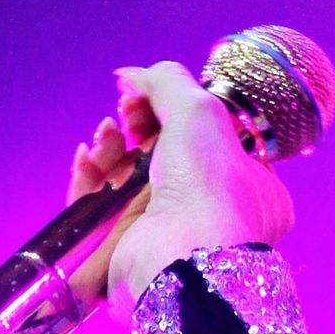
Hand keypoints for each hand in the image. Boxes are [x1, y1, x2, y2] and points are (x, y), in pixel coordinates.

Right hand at [63, 61, 294, 321]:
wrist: (183, 259)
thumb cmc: (210, 188)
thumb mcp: (200, 111)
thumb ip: (167, 82)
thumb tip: (132, 74)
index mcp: (247, 183)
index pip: (206, 139)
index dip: (174, 113)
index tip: (150, 97)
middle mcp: (208, 210)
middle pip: (162, 156)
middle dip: (139, 126)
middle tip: (126, 113)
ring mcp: (164, 232)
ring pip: (127, 179)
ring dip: (112, 147)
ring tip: (108, 132)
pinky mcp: (123, 249)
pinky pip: (99, 206)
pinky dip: (88, 177)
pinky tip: (87, 155)